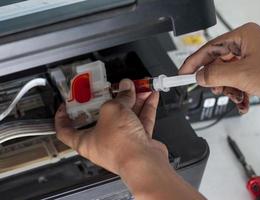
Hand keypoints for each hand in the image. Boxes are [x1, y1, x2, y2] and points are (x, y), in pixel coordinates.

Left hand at [55, 79, 205, 199]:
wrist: (144, 162)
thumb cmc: (122, 146)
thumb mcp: (112, 110)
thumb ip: (119, 97)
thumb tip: (125, 88)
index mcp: (86, 140)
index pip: (66, 130)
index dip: (64, 117)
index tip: (66, 105)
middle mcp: (103, 142)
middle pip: (104, 116)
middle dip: (112, 99)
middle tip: (115, 87)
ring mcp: (122, 142)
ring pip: (126, 116)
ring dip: (133, 100)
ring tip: (137, 87)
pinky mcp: (138, 141)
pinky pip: (141, 120)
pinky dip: (146, 108)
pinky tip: (151, 96)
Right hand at [180, 23, 259, 106]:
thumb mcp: (241, 75)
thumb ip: (214, 75)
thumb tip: (198, 76)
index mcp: (242, 36)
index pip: (208, 48)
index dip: (193, 62)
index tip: (182, 73)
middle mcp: (247, 44)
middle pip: (218, 63)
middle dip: (217, 80)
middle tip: (216, 89)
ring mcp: (252, 57)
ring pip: (227, 74)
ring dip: (229, 89)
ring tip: (237, 97)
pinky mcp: (257, 69)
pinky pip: (239, 80)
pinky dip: (239, 92)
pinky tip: (244, 102)